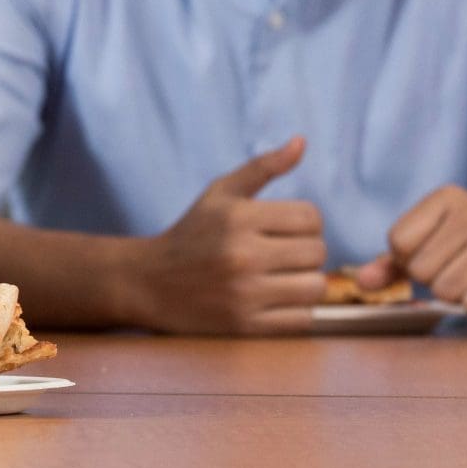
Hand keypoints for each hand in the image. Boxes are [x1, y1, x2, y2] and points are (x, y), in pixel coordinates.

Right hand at [138, 137, 326, 334]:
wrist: (150, 283)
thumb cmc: (192, 233)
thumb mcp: (220, 193)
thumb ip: (262, 167)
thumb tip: (302, 141)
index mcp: (238, 218)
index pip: (311, 217)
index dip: (305, 222)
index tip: (286, 229)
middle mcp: (242, 254)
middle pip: (317, 252)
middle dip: (306, 251)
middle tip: (285, 254)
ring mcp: (244, 293)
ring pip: (315, 286)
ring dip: (305, 282)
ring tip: (284, 277)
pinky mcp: (246, 326)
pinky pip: (301, 319)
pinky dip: (296, 310)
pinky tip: (276, 300)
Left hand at [356, 187, 466, 315]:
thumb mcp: (436, 242)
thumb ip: (393, 262)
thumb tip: (362, 282)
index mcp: (447, 198)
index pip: (398, 242)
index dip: (410, 260)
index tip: (435, 255)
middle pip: (421, 270)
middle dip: (436, 280)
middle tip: (463, 269)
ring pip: (447, 289)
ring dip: (458, 295)